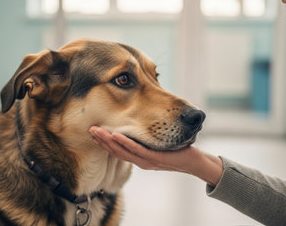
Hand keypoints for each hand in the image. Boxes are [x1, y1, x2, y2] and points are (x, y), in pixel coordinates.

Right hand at [89, 126, 223, 185]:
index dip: (104, 141)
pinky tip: (116, 136)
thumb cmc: (177, 150)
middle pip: (116, 151)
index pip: (117, 150)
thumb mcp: (158, 143)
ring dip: (108, 141)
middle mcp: (141, 160)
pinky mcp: (156, 159)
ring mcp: (147, 161)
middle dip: (102, 140)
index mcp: (139, 157)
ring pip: (123, 151)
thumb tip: (136, 122)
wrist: (196, 162)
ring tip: (97, 131)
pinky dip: (125, 143)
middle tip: (89, 129)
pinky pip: (138, 150)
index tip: (93, 130)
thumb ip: (146, 137)